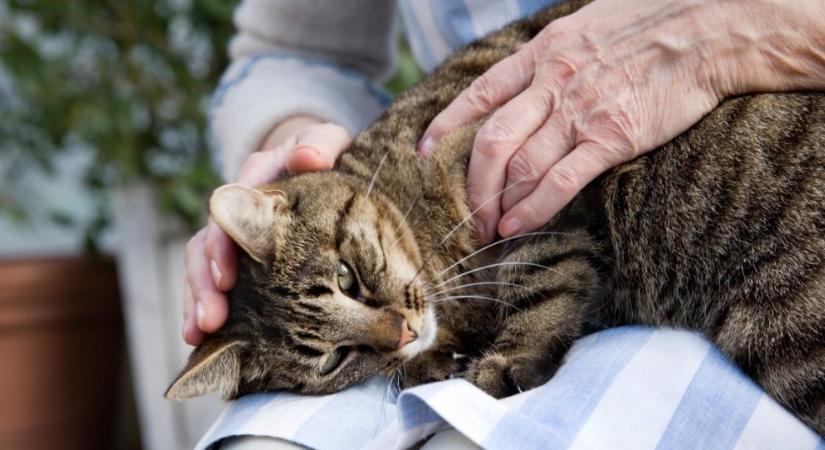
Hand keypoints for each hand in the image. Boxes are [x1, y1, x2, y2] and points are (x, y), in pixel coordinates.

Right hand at [183, 117, 350, 344]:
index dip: (224, 244)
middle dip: (204, 284)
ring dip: (197, 301)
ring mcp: (233, 235)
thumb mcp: (325, 140)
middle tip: (211, 320)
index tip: (228, 277)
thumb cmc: (323, 152)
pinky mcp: (239, 258)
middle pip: (206, 245)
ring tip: (198, 335)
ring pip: (202, 268)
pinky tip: (201, 339)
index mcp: (254, 179)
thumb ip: (318, 143)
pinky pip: (214, 284)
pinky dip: (202, 308)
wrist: (316, 159)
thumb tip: (309, 157)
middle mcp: (234, 209)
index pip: (228, 212)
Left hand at [420, 0, 824, 242]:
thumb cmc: (651, 25)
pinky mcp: (611, 138)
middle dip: (472, 184)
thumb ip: (553, 57)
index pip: (480, 94)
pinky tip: (517, 227)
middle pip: (491, 141)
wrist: (708, 30)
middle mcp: (552, 84)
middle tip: (466, 213)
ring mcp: (579, 112)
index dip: (447, 126)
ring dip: (497, 204)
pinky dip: (533, 209)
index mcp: (543, 53)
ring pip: (520, 166)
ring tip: (487, 229)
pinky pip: (560, 180)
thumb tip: (531, 83)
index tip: (425, 152)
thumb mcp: (586, 26)